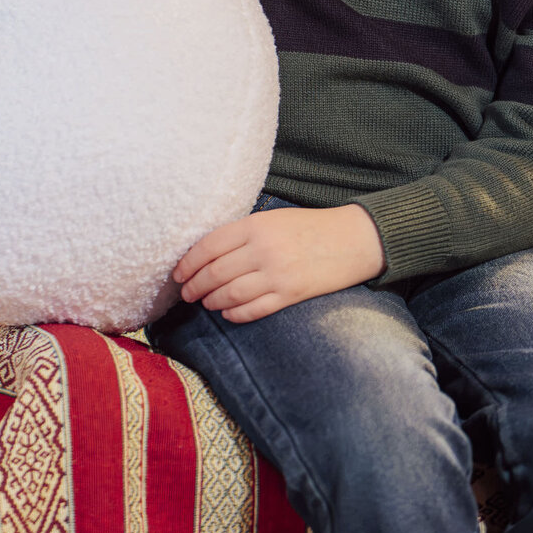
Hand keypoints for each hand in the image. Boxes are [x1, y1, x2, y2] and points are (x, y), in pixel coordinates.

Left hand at [173, 204, 385, 322]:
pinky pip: (253, 309)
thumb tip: (208, 253)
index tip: (178, 273)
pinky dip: (235, 314)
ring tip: (205, 302)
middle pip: (214, 273)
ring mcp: (277, 274)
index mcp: (256, 226)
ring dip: (211, 301)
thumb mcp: (274, 218)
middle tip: (186, 293)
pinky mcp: (290, 295)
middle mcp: (263, 250)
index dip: (188, 263)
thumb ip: (243, 233)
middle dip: (194, 286)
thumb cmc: (311, 226)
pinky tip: (227, 312)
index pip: (208, 247)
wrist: (354, 239)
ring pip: (229, 294)